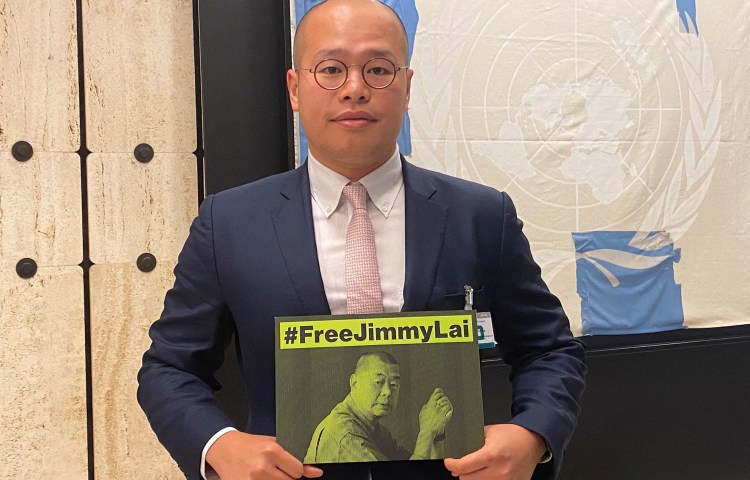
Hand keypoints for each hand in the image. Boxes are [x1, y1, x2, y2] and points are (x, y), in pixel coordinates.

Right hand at [206, 431, 322, 479]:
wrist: (223, 448)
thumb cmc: (249, 445)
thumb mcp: (273, 444)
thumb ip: (294, 457)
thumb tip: (316, 472)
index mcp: (271, 451)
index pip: (298, 470)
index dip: (296, 470)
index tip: (290, 467)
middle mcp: (262, 467)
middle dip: (287, 477)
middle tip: (276, 470)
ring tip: (267, 474)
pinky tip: (258, 477)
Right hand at [418, 388, 452, 436]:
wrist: (427, 432)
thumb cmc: (423, 424)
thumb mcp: (421, 414)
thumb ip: (424, 408)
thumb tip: (426, 405)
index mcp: (430, 405)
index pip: (436, 394)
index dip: (439, 392)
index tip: (441, 393)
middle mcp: (436, 407)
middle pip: (443, 398)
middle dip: (445, 398)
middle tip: (445, 400)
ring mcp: (441, 413)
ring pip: (447, 404)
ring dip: (448, 404)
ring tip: (447, 406)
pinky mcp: (445, 418)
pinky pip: (450, 411)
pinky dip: (450, 410)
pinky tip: (449, 412)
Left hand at [443, 424, 545, 479]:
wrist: (532, 442)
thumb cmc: (511, 435)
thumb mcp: (489, 432)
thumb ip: (473, 440)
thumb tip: (456, 449)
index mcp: (491, 455)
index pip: (463, 467)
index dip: (452, 464)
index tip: (449, 461)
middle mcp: (499, 471)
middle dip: (461, 472)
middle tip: (460, 466)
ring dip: (472, 478)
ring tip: (473, 470)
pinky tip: (485, 474)